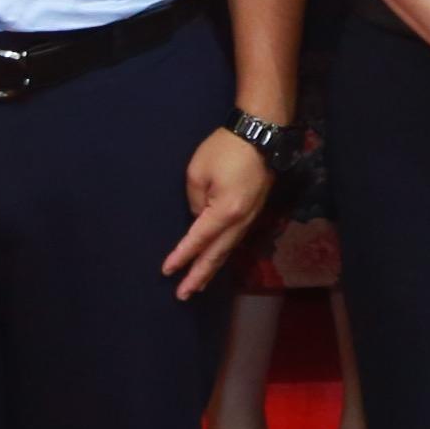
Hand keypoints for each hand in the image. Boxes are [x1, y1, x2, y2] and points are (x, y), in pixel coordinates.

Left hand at [164, 121, 277, 291]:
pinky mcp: (254, 210)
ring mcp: (251, 217)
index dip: (182, 257)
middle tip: (183, 294)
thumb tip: (199, 216)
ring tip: (198, 284)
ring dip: (212, 267)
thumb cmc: (226, 149)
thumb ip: (194, 201)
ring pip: (228, 249)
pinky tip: (216, 258)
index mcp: (226, 212)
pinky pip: (235, 239)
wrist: (262, 134)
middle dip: (199, 275)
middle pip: (217, 254)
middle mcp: (241, 221)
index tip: (167, 271)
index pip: (198, 240)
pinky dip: (223, 253)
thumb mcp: (197, 172)